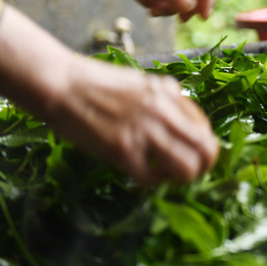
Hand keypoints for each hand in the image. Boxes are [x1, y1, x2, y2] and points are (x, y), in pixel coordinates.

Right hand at [53, 57, 219, 185]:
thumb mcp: (141, 85)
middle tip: (194, 173)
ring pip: (186, 167)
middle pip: (205, 148)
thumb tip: (182, 129)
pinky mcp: (123, 148)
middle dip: (204, 166)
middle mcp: (163, 110)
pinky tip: (143, 176)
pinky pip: (151, 178)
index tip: (195, 155)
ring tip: (169, 177)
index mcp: (169, 92)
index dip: (204, 147)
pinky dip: (152, 182)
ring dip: (182, 178)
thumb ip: (164, 103)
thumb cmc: (96, 84)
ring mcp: (144, 130)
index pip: (204, 127)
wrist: (61, 83)